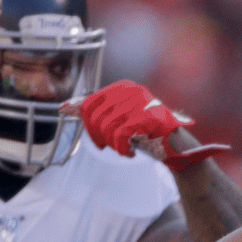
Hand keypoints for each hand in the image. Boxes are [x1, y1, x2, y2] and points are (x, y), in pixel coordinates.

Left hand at [64, 80, 228, 170]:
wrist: (177, 147)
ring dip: (113, 145)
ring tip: (126, 149)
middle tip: (115, 146)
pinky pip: (120, 136)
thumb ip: (93, 112)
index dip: (89, 127)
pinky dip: (123, 149)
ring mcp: (139, 103)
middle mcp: (130, 90)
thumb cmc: (147, 133)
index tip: (101, 140)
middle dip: (101, 137)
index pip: (89, 104)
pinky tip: (132, 153)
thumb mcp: (118, 120)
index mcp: (122, 88)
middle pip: (95, 117)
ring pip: (106, 127)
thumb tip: (64, 107)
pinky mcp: (147, 118)